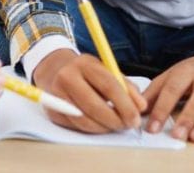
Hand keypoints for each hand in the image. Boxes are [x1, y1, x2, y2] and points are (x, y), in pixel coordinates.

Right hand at [32, 49, 146, 132]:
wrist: (55, 70)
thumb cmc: (87, 72)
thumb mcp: (106, 70)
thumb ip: (126, 86)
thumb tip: (141, 106)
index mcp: (85, 64)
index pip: (108, 86)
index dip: (125, 105)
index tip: (136, 117)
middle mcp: (68, 77)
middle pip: (95, 106)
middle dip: (116, 120)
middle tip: (127, 126)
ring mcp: (57, 95)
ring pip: (85, 120)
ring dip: (105, 128)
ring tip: (115, 126)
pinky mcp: (52, 111)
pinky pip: (76, 127)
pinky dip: (92, 129)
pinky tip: (101, 125)